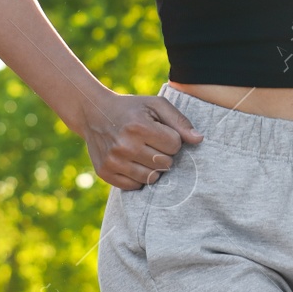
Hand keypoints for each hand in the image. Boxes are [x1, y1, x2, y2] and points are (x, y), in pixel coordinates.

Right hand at [80, 92, 203, 190]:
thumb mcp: (156, 105)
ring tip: (144, 152)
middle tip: (152, 143)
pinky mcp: (105, 172)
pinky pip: (134, 186)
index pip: (174, 145)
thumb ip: (180, 122)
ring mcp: (113, 161)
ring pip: (151, 178)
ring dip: (153, 167)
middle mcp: (125, 146)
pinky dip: (138, 176)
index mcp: (139, 127)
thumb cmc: (132, 109)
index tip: (161, 132)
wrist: (94, 112)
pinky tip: (132, 162)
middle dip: (164, 154)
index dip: (172, 139)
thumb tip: (199, 140)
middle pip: (165, 164)